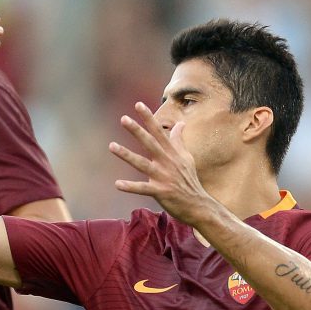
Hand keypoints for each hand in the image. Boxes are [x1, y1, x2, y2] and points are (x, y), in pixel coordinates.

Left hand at [109, 101, 213, 224]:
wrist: (199, 205)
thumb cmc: (189, 180)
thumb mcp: (186, 158)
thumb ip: (179, 141)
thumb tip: (180, 123)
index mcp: (172, 153)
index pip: (159, 131)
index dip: (148, 118)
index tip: (138, 104)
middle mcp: (167, 162)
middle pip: (150, 143)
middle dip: (137, 130)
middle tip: (123, 118)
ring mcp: (164, 176)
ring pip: (142, 163)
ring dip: (126, 154)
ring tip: (111, 146)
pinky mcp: (160, 192)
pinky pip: (143, 188)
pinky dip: (130, 186)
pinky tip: (117, 184)